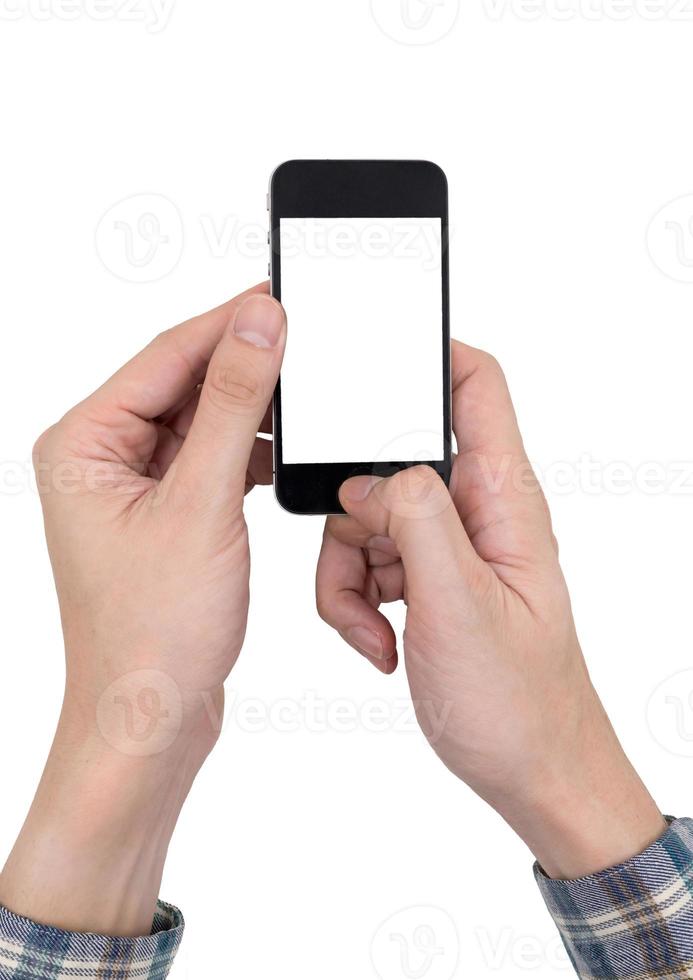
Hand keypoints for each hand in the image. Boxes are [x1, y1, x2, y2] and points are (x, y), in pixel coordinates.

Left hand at [0, 283, 285, 933]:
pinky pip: (210, 459)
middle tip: (307, 340)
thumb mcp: (201, 505)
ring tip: (304, 396)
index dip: (228, 322)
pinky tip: (281, 453)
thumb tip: (258, 325)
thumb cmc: (153, 632)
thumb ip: (231, 406)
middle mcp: (100, 458)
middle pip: (182, 382)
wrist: (151, 716)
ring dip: (250, 410)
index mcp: (82, 444)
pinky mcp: (165, 513)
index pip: (165, 356)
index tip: (283, 298)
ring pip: (201, 420)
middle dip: (245, 365)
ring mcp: (132, 487)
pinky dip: (247, 452)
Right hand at [316, 340, 665, 877]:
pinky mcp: (422, 579)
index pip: (476, 386)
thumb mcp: (460, 606)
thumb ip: (418, 521)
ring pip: (364, 516)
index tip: (364, 365)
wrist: (528, 771)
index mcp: (502, 499)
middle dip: (353, 512)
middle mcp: (473, 511)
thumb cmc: (516, 702)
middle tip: (364, 569)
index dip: (428, 354)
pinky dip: (352, 599)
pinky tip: (377, 642)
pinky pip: (363, 560)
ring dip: (347, 571)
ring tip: (374, 631)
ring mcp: (445, 546)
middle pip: (388, 461)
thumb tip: (374, 473)